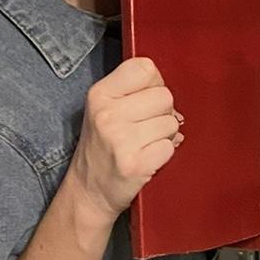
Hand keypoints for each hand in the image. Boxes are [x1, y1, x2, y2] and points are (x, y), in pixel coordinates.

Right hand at [66, 57, 182, 227]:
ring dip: (164, 135)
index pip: (144, 67)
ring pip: (171, 123)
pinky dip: (163, 154)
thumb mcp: (105, 109)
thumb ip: (134, 92)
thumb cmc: (102, 147)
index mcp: (99, 94)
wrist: (88, 192)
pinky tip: (146, 158)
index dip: (154, 83)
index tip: (145, 99)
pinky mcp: (134, 164)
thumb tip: (170, 94)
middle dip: (162, 112)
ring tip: (144, 144)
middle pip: (164, 96)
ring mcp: (120, 140)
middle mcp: (107, 114)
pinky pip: (170, 148)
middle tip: (144, 128)